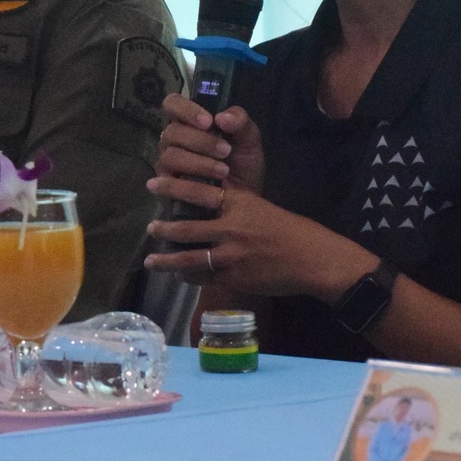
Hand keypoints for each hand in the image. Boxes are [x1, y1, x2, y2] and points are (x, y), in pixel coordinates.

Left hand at [142, 177, 370, 300]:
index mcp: (239, 203)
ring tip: (151, 260)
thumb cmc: (290, 230)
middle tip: (149, 227)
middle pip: (187, 228)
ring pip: (189, 258)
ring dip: (167, 260)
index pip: (198, 191)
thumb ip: (235, 206)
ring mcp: (231, 255)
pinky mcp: (234, 277)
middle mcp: (231, 227)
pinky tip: (179, 275)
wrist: (312, 259)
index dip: (173, 187)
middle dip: (164, 229)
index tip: (153, 183)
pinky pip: (204, 277)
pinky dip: (189, 276)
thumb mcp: (261, 207)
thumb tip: (211, 201)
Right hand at [153, 93, 264, 193]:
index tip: (209, 122)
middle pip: (172, 131)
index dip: (186, 110)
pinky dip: (190, 182)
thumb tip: (222, 117)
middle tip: (226, 151)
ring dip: (199, 162)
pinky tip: (208, 187)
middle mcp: (174, 139)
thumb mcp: (249, 140)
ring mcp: (168, 162)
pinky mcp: (167, 186)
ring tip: (223, 171)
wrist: (246, 199)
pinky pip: (169, 181)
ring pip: (171, 155)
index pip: (173, 103)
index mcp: (190, 121)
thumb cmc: (243, 164)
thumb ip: (240, 122)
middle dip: (201, 141)